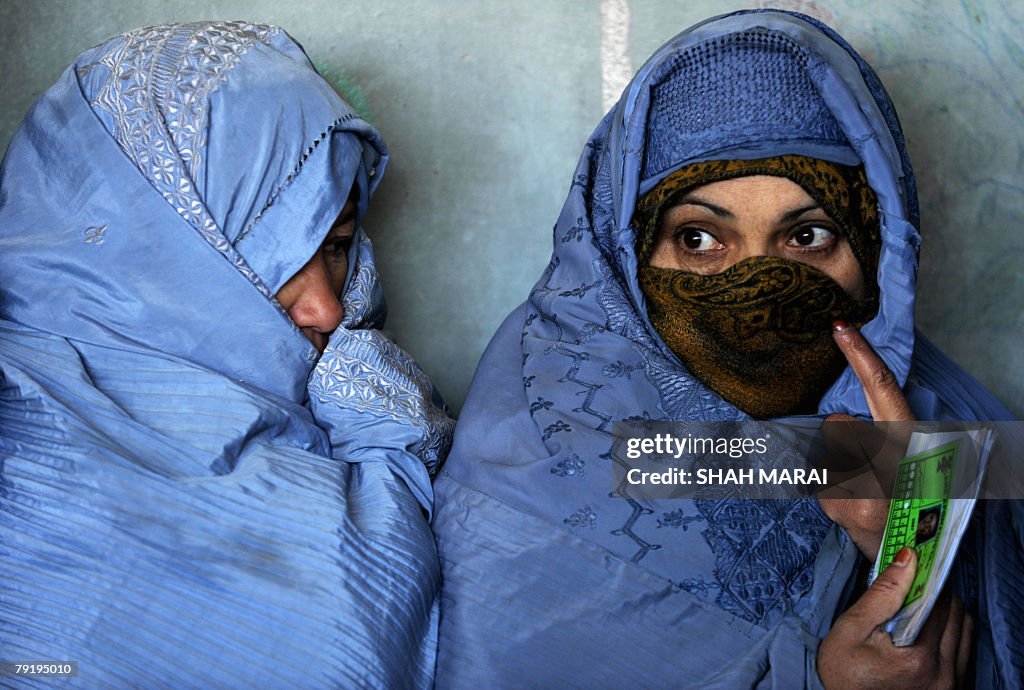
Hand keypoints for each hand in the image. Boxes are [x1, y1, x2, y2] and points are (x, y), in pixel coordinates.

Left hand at [818, 322, 914, 559]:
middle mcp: (891, 458)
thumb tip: (835, 420)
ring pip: (824, 454)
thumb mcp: (902, 453)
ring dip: (834, 469)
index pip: (883, 387)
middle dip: (842, 442)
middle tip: (867, 470)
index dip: (862, 355)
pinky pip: (818, 480)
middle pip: (838, 426)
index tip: (840, 327)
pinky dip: (828, 490)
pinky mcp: (841, 505)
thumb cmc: (901, 492)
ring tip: (861, 491)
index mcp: (909, 439)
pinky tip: (850, 505)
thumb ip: (875, 430)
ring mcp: (865, 483)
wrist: (904, 546)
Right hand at [818, 548, 972, 688]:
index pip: (939, 602)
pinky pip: (965, 650)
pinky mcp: (953, 689)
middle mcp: (943, 674)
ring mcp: (951, 685)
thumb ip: (883, 593)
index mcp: (918, 657)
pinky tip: (927, 632)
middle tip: (911, 591)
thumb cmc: (842, 671)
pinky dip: (952, 634)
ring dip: (947, 614)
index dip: (926, 581)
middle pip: (957, 614)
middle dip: (937, 596)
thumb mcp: (852, 628)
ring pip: (965, 629)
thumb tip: (908, 558)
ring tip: (918, 611)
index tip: (914, 570)